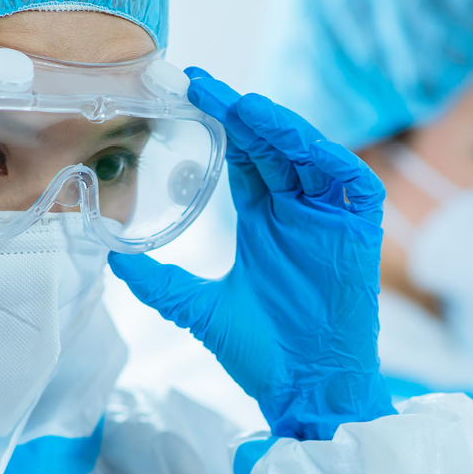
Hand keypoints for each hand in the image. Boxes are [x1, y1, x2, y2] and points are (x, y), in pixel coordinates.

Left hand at [109, 68, 394, 440]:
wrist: (307, 389)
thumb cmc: (264, 353)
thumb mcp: (200, 309)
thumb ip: (161, 283)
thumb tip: (112, 260)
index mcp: (265, 221)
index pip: (243, 157)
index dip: (218, 125)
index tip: (183, 94)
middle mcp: (298, 211)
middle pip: (272, 146)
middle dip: (239, 113)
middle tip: (201, 84)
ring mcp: (330, 218)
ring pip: (309, 153)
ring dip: (277, 127)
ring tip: (241, 106)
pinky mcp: (360, 230)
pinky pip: (350, 179)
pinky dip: (325, 156)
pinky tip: (293, 140)